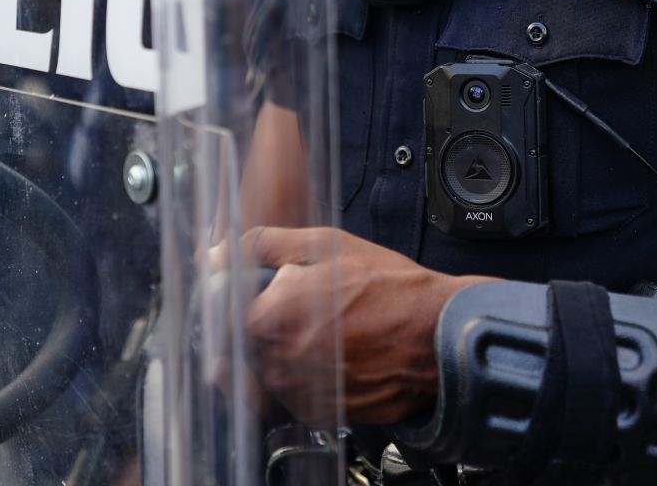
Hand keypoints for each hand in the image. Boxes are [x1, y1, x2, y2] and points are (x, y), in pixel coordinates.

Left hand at [226, 227, 488, 424]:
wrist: (439, 334)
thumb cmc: (391, 289)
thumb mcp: (327, 244)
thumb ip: (262, 245)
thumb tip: (217, 254)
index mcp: (271, 317)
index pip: (224, 312)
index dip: (243, 297)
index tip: (262, 291)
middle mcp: (279, 362)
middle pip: (243, 343)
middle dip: (264, 325)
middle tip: (306, 307)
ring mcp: (298, 392)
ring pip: (266, 370)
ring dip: (283, 351)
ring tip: (327, 329)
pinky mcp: (318, 413)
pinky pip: (292, 393)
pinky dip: (305, 374)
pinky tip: (337, 353)